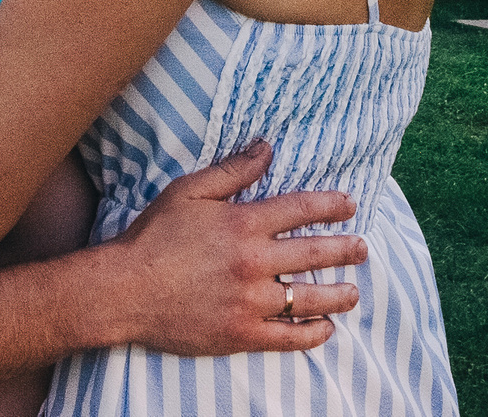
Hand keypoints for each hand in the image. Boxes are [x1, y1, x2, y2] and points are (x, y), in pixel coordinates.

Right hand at [101, 140, 362, 354]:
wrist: (124, 290)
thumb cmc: (153, 237)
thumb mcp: (189, 191)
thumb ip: (233, 171)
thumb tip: (266, 148)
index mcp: (244, 224)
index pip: (301, 209)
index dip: (331, 205)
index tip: (350, 204)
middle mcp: (254, 262)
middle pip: (314, 253)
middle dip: (345, 249)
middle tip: (363, 248)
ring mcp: (250, 302)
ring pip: (310, 298)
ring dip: (339, 294)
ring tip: (354, 291)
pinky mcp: (241, 334)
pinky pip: (289, 337)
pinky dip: (313, 334)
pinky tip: (326, 328)